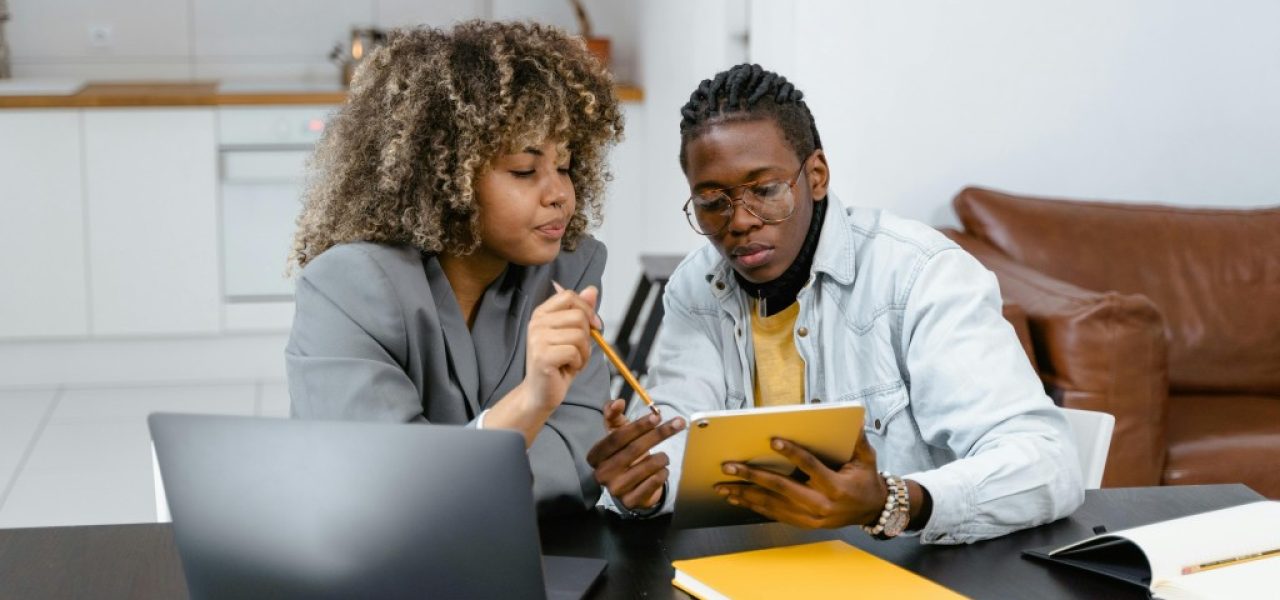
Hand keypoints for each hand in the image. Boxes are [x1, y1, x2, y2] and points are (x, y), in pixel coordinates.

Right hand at [522, 284, 601, 412]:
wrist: (541, 393)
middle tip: (578, 351)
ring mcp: (537, 339)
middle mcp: (536, 323)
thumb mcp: (573, 334)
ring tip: (572, 361)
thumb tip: (592, 290)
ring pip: (579, 335)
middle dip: (587, 337)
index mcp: (541, 313)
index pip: (569, 296)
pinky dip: (578, 363)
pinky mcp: (542, 356)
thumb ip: (581, 311)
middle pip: (578, 316)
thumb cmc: (558, 364)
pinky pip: (574, 352)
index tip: (593, 326)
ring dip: (583, 352)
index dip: (587, 309)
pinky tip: (567, 368)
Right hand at [588, 399, 685, 510]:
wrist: (631, 485)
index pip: (617, 438)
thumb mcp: (616, 432)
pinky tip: (662, 471)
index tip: (657, 416)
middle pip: (634, 450)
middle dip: (658, 434)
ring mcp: (615, 490)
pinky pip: (654, 482)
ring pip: (647, 467)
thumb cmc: (624, 452)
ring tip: (664, 456)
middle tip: (678, 423)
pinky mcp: (630, 501)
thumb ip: (613, 414)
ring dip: (662, 457)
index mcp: (595, 455)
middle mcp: (602, 474)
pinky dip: (663, 473)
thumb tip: (617, 402)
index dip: (638, 426)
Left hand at [714, 434, 886, 528]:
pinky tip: (738, 499)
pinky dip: (754, 506)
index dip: (792, 453)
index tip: (772, 441)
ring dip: (746, 494)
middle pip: (781, 488)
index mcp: (836, 486)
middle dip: (752, 476)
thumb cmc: (866, 480)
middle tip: (729, 467)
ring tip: (723, 486)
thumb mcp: (867, 458)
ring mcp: (811, 518)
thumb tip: (851, 416)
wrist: (873, 511)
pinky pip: (774, 515)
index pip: (811, 467)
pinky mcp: (804, 524)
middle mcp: (821, 505)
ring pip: (772, 505)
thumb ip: (857, 439)